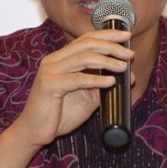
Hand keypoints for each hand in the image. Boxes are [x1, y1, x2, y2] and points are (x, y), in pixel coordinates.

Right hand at [12, 29, 133, 147]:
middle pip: (86, 44)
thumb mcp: (88, 96)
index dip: (107, 35)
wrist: (36, 132)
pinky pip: (77, 79)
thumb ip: (106, 84)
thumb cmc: (60, 114)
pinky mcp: (49, 85)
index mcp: (61, 58)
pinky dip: (96, 79)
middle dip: (111, 46)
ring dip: (107, 60)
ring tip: (123, 66)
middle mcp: (54, 60)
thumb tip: (130, 76)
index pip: (86, 39)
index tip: (127, 35)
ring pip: (83, 58)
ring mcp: (50, 71)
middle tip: (129, 53)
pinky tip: (110, 81)